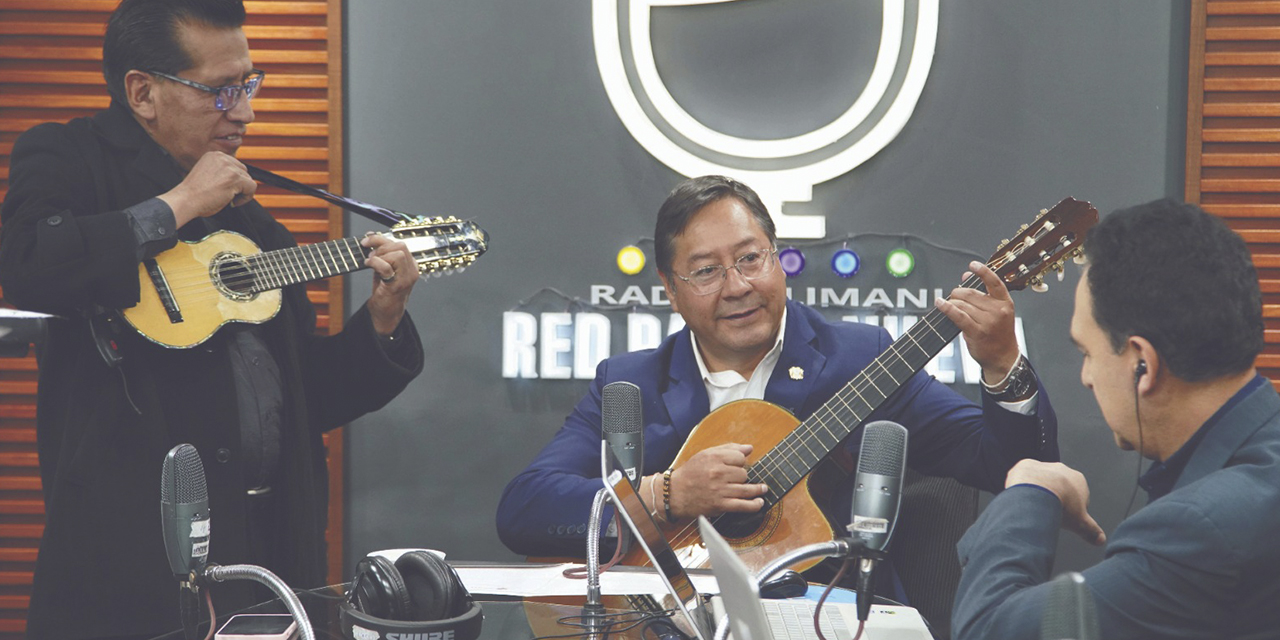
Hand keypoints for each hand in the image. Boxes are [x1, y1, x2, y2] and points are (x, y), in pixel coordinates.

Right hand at [157, 152, 256, 227]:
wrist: (186, 200)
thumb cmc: (194, 193)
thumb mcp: (207, 174)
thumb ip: (221, 171)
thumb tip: (238, 178)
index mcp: (214, 155)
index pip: (234, 165)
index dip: (233, 179)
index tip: (224, 189)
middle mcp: (222, 157)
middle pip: (243, 170)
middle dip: (239, 184)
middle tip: (228, 195)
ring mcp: (229, 167)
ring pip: (248, 179)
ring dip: (242, 192)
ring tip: (228, 199)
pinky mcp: (235, 178)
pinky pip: (252, 187)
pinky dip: (246, 197)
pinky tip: (233, 202)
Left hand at [362, 232, 418, 334]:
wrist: (386, 313)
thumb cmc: (385, 291)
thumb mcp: (384, 269)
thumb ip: (381, 254)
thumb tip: (371, 237)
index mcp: (410, 264)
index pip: (400, 244)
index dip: (382, 239)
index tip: (367, 240)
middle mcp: (412, 270)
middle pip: (401, 246)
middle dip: (381, 246)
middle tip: (369, 254)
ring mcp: (407, 278)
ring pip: (398, 254)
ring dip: (380, 255)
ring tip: (370, 262)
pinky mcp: (397, 286)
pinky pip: (387, 267)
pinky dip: (375, 263)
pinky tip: (368, 265)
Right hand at [668, 443, 767, 519]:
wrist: (675, 493)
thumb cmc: (691, 473)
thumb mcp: (705, 455)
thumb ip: (728, 449)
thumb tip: (749, 448)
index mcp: (713, 458)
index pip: (740, 457)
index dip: (740, 461)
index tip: (738, 465)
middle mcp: (717, 473)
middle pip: (743, 473)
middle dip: (742, 476)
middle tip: (736, 479)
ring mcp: (719, 490)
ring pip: (746, 488)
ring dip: (757, 490)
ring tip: (763, 489)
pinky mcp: (720, 505)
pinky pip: (742, 505)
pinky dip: (754, 505)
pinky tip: (759, 502)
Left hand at [935, 260, 1020, 382]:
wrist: (1003, 357)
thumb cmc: (998, 333)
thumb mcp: (996, 311)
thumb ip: (982, 293)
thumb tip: (965, 275)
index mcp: (1005, 302)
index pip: (995, 282)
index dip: (983, 271)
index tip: (972, 265)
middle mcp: (999, 310)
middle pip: (970, 293)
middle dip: (957, 293)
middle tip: (954, 297)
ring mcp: (989, 322)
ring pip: (962, 304)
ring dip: (951, 303)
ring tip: (950, 306)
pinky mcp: (977, 332)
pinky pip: (958, 316)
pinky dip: (947, 308)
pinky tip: (940, 304)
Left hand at [1006, 459, 1105, 545]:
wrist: (1037, 491)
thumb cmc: (1061, 505)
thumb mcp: (1080, 523)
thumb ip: (1092, 531)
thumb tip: (1101, 540)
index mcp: (1078, 480)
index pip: (1077, 496)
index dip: (1071, 508)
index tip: (1063, 517)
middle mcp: (1061, 469)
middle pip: (1058, 487)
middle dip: (1054, 498)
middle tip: (1047, 512)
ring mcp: (1043, 466)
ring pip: (1040, 481)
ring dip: (1038, 492)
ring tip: (1033, 508)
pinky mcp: (1025, 466)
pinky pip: (1023, 477)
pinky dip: (1022, 486)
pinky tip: (1022, 498)